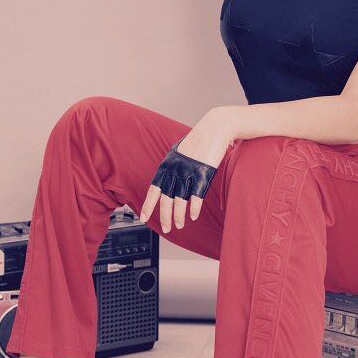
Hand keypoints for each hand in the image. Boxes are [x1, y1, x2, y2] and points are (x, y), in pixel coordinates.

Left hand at [139, 109, 235, 232]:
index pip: (153, 190)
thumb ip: (172, 165)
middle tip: (167, 229)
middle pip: (166, 199)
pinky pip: (196, 196)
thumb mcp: (179, 151)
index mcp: (166, 165)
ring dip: (179, 216)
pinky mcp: (203, 174)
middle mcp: (175, 170)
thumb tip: (167, 178)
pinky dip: (194, 208)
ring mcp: (188, 172)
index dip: (148, 205)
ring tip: (180, 225)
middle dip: (164, 216)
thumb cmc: (199, 139)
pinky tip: (193, 216)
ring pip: (180, 201)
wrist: (215, 128)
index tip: (143, 218)